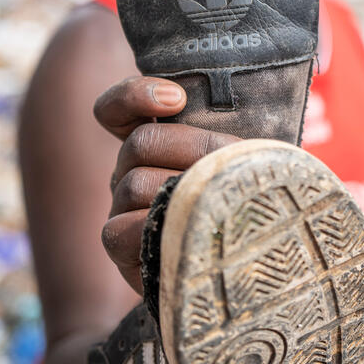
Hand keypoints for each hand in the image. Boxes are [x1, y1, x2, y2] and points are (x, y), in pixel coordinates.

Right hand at [94, 76, 237, 294]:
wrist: (246, 268)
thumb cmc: (246, 208)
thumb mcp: (243, 166)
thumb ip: (230, 144)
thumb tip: (239, 139)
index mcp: (153, 145)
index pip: (117, 110)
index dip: (135, 95)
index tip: (177, 98)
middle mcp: (129, 170)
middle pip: (141, 141)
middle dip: (193, 147)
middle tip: (230, 166)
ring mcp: (122, 206)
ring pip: (134, 182)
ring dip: (182, 190)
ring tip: (218, 205)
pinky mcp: (119, 245)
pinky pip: (117, 230)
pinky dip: (150, 228)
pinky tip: (182, 232)